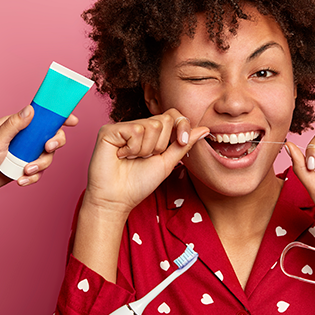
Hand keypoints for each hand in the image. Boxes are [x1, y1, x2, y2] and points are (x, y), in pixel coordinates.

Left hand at [0, 106, 76, 215]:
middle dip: (54, 143)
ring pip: (47, 157)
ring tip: (26, 171)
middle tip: (48, 147)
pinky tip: (20, 180)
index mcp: (17, 126)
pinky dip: (32, 178)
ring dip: (40, 165)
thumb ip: (14, 125)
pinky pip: (38, 173)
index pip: (41, 117)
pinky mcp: (24, 169)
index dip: (58, 117)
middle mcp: (24, 139)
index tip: (72, 120)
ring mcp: (25, 154)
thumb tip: (31, 110)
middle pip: (51, 137)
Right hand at [72, 109, 207, 282]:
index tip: (181, 141)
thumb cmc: (139, 183)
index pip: (172, 115)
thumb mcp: (167, 163)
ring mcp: (123, 127)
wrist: (117, 199)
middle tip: (146, 157)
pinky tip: (122, 155)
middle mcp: (137, 126)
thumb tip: (204, 129)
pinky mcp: (109, 130)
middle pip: (164, 120)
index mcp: (151, 133)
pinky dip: (133, 148)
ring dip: (146, 149)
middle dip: (161, 144)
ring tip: (132, 158)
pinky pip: (135, 130)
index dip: (181, 125)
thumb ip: (184, 144)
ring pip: (151, 126)